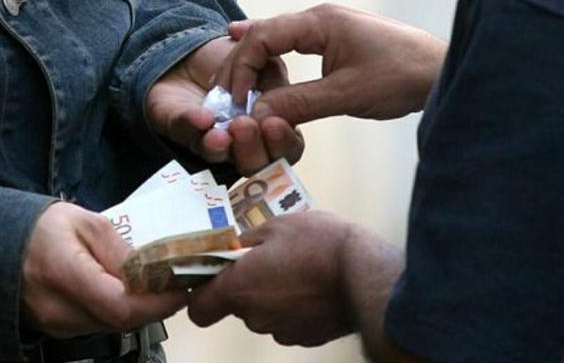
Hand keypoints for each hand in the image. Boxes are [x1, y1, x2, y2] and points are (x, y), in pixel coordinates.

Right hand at [22, 202, 185, 338]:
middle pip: (122, 321)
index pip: (122, 306)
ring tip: (151, 283)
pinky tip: (124, 291)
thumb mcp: (87, 222)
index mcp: (65, 273)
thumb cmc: (41, 228)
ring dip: (137, 309)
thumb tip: (154, 273)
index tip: (181, 289)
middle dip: (154, 305)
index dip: (159, 303)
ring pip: (113, 326)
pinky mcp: (57, 331)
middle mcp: (58, 309)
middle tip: (174, 282)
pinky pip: (98, 325)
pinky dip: (118, 311)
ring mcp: (55, 325)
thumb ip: (121, 250)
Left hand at [146, 37, 304, 174]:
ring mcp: (212, 140)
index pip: (287, 148)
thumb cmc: (241, 63)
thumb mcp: (270, 64)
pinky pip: (186, 133)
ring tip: (221, 134)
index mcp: (274, 127)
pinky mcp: (182, 130)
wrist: (199, 51)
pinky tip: (202, 119)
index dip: (283, 141)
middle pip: (254, 164)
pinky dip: (194, 125)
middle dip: (252, 149)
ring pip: (218, 157)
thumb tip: (276, 98)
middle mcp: (244, 142)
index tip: (275, 124)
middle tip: (246, 126)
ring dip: (221, 146)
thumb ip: (278, 82)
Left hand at [188, 212, 355, 346]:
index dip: (202, 293)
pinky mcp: (306, 337)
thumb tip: (235, 247)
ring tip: (296, 268)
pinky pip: (288, 320)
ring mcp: (281, 330)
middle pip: (235, 306)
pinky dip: (294, 306)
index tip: (213, 276)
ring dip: (271, 294)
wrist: (365, 273)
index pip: (199, 309)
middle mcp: (254, 316)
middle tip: (265, 259)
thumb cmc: (318, 244)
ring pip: (263, 312)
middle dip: (245, 284)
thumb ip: (247, 240)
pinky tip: (312, 285)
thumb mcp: (277, 226)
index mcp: (239, 288)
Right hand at [216, 3, 447, 123]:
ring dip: (252, 61)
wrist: (439, 73)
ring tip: (228, 82)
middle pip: (264, 35)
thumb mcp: (346, 94)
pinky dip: (270, 56)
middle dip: (239, 65)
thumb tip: (258, 113)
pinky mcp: (335, 43)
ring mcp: (326, 29)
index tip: (236, 100)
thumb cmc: (401, 76)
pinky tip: (255, 59)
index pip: (263, 36)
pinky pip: (292, 47)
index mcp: (319, 22)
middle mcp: (318, 19)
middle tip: (222, 95)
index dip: (242, 68)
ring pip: (276, 40)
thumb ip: (299, 102)